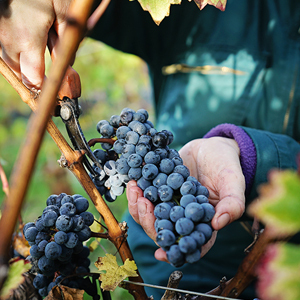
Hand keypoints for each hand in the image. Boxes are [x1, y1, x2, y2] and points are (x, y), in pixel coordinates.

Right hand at [0, 0, 70, 88]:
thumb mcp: (64, 14)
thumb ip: (64, 45)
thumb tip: (66, 67)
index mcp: (27, 39)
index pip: (34, 78)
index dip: (45, 86)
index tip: (55, 87)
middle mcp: (7, 38)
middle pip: (21, 73)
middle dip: (35, 75)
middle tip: (48, 68)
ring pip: (10, 60)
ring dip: (24, 62)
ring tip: (36, 47)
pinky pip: (3, 46)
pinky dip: (15, 49)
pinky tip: (25, 38)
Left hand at [126, 137, 245, 262]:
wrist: (211, 148)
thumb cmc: (226, 166)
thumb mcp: (233, 182)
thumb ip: (232, 203)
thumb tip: (218, 223)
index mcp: (203, 222)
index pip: (190, 244)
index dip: (176, 253)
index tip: (160, 253)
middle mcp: (184, 218)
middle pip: (164, 232)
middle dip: (150, 223)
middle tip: (144, 205)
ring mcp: (170, 205)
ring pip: (151, 217)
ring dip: (139, 209)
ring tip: (135, 191)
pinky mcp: (161, 192)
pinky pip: (147, 199)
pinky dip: (138, 194)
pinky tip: (134, 183)